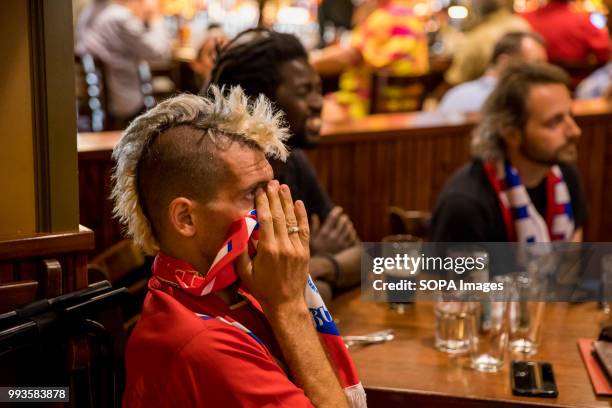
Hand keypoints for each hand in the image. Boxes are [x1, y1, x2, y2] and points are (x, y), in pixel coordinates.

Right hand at [236, 181, 310, 313]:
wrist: (286, 304)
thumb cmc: (262, 289)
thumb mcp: (245, 273)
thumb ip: (241, 252)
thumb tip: (238, 231)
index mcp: (268, 250)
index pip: (265, 220)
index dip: (263, 203)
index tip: (260, 191)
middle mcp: (284, 246)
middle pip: (279, 216)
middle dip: (275, 197)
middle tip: (271, 182)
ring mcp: (297, 248)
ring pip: (292, 220)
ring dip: (287, 202)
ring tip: (283, 186)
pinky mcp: (305, 251)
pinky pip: (304, 229)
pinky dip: (302, 215)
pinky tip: (299, 203)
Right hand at [310, 206, 356, 254]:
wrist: (322, 267)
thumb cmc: (315, 252)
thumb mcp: (311, 239)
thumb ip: (313, 227)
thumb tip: (314, 215)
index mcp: (324, 233)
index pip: (333, 217)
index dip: (337, 211)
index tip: (339, 209)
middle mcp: (333, 237)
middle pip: (343, 222)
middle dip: (344, 218)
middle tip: (343, 217)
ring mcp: (341, 243)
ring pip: (349, 228)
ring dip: (348, 225)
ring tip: (347, 224)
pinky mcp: (347, 249)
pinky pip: (353, 237)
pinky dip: (352, 233)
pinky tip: (350, 233)